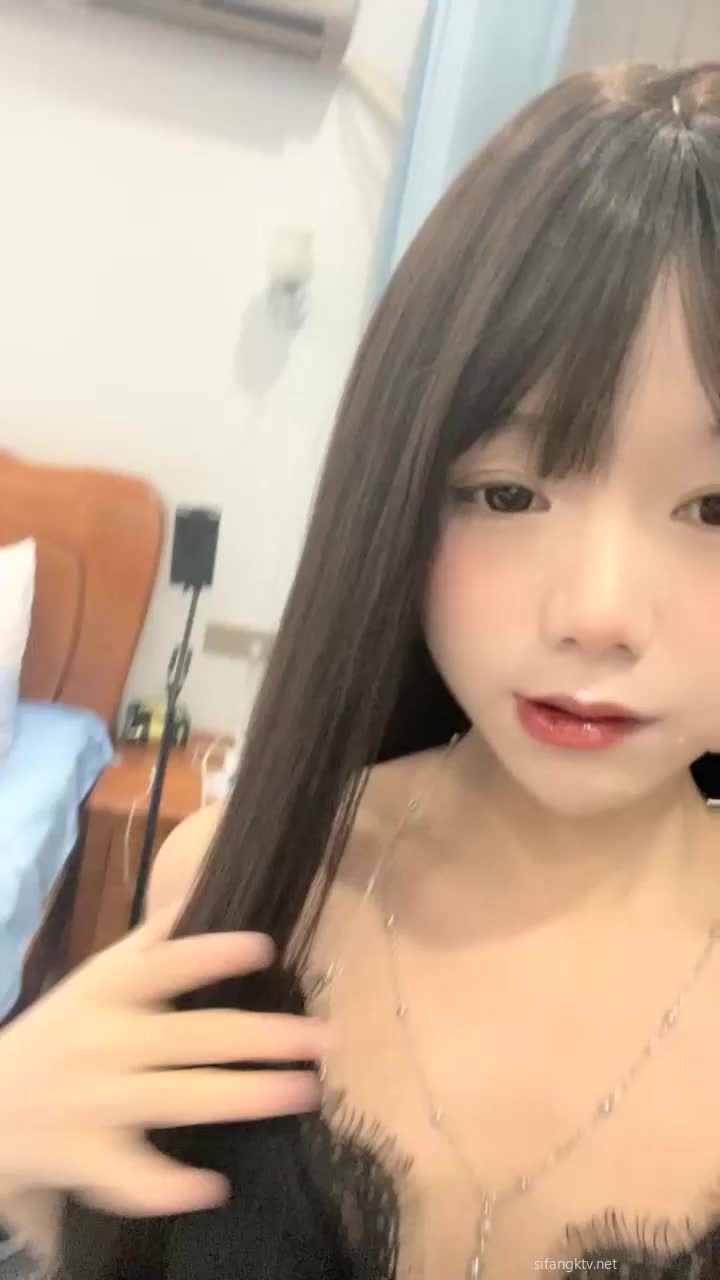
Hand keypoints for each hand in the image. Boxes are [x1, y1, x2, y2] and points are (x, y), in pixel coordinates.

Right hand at [0, 907, 334, 1216]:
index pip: (167, 965)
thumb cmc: (63, 1032)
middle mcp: (104, 1041)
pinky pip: (133, 1177)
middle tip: (324, 1039)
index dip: (214, 953)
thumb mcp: (97, 978)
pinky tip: (215, 1186)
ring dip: (247, 1097)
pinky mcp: (87, 1156)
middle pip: (193, 1037)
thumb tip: (204, 890)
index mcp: (107, 991)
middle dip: (264, 1038)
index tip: (265, 946)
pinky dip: (171, 1186)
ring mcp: (95, 1102)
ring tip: (304, 1092)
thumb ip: (150, 942)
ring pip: (179, 1100)